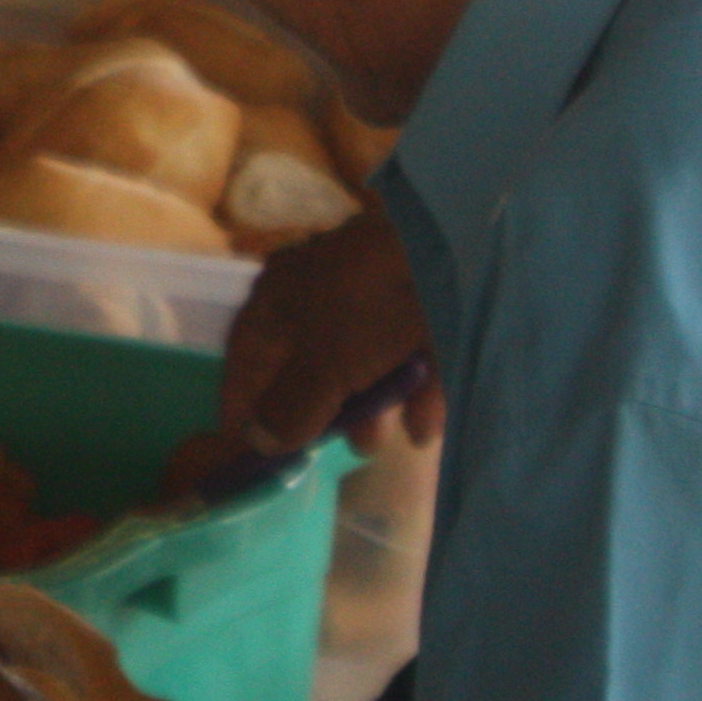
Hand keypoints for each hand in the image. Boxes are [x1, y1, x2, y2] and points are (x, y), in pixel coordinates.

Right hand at [217, 202, 431, 456]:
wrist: (458, 247)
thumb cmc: (374, 307)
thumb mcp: (324, 369)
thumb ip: (290, 409)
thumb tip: (258, 441)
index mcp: (278, 300)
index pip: (245, 360)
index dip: (243, 408)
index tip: (249, 454)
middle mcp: (316, 292)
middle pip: (304, 363)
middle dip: (316, 412)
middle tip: (323, 450)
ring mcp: (370, 292)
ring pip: (358, 358)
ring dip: (367, 405)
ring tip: (383, 443)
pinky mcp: (418, 298)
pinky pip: (405, 350)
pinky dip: (410, 388)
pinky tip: (423, 427)